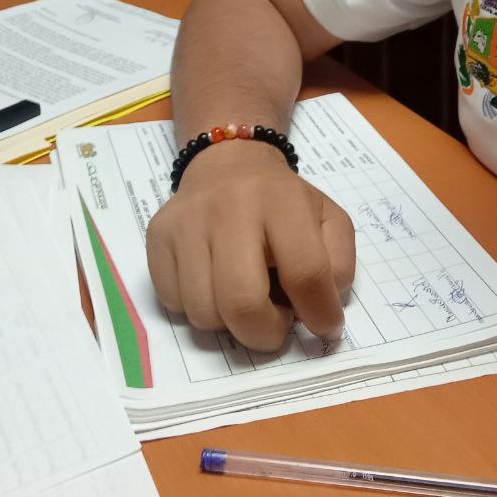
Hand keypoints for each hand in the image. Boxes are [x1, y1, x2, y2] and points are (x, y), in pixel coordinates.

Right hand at [147, 140, 355, 351]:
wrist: (228, 163)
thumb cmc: (283, 202)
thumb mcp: (328, 218)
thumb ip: (338, 263)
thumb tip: (322, 313)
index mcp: (280, 201)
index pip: (304, 273)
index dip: (319, 313)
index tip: (324, 325)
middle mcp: (228, 208)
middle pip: (241, 303)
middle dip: (264, 333)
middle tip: (276, 322)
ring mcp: (186, 223)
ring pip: (203, 312)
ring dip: (230, 322)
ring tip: (246, 295)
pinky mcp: (158, 237)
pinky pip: (173, 302)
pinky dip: (198, 306)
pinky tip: (214, 282)